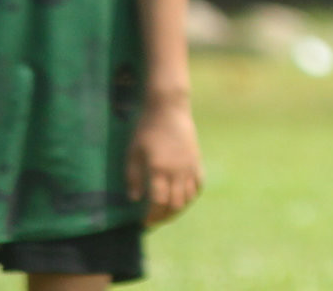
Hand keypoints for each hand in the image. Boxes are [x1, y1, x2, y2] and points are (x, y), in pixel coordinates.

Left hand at [127, 95, 202, 225]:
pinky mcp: (197, 160)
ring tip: (166, 213)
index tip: (143, 223)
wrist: (169, 108)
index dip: (151, 216)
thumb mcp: (133, 152)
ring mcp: (190, 166)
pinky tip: (183, 199)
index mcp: (159, 169)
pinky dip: (191, 196)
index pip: (158, 202)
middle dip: (164, 217)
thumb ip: (133, 177)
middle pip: (175, 204)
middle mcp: (178, 170)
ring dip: (178, 209)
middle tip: (154, 221)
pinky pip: (198, 185)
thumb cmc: (146, 128)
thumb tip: (135, 199)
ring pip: (188, 197)